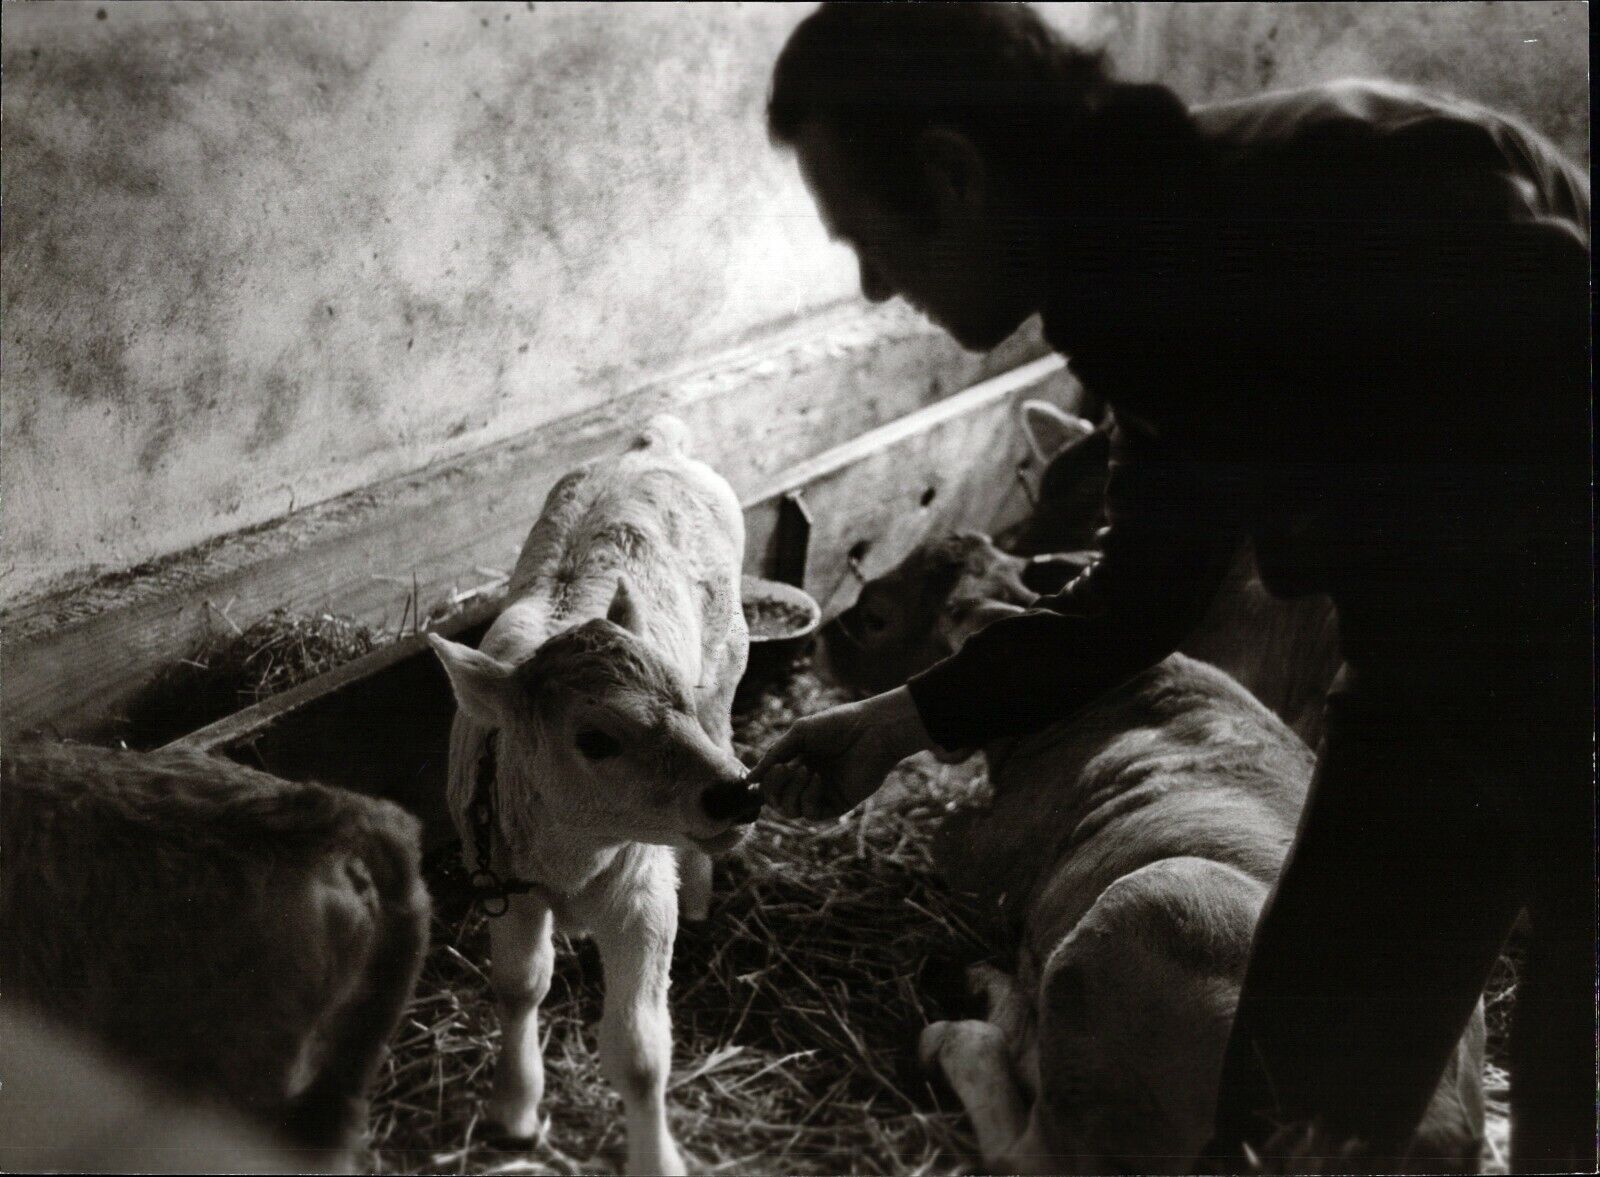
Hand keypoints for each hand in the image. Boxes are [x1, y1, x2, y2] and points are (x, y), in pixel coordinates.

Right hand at [749, 686, 934, 819]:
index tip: (773, 768)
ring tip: (805, 770)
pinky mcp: (838, 804)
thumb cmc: (837, 725)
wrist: (872, 728)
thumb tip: (750, 780)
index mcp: (797, 764)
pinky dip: (809, 797)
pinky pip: (812, 813)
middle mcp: (807, 782)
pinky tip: (818, 778)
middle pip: (777, 802)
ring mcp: (823, 795)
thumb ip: (774, 756)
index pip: (771, 786)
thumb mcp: (799, 734)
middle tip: (785, 769)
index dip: (766, 782)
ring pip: (791, 811)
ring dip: (792, 792)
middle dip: (774, 788)